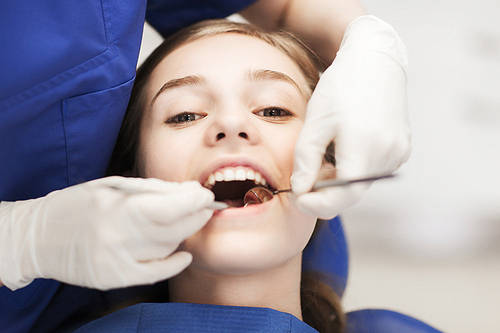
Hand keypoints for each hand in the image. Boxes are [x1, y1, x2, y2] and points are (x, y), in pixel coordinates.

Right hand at [0, 176, 214, 290]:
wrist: (37, 236)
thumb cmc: (76, 204)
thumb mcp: (110, 186)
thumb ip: (150, 189)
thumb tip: (187, 192)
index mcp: (115, 206)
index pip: (169, 207)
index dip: (194, 201)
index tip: (206, 195)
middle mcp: (116, 236)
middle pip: (173, 228)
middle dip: (196, 216)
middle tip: (205, 207)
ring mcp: (114, 260)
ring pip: (166, 247)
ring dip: (183, 233)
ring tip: (186, 221)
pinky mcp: (112, 278)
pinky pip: (153, 273)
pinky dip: (174, 264)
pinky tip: (184, 254)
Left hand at [291, 15, 409, 218]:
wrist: (375, 60)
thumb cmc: (340, 88)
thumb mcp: (315, 121)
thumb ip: (306, 160)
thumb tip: (300, 191)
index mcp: (365, 146)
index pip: (343, 197)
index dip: (318, 205)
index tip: (298, 199)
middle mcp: (388, 153)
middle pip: (353, 194)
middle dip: (325, 192)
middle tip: (305, 177)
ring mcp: (399, 152)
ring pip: (361, 184)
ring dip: (339, 180)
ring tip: (326, 153)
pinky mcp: (403, 148)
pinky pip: (372, 171)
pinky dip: (354, 168)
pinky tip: (345, 146)